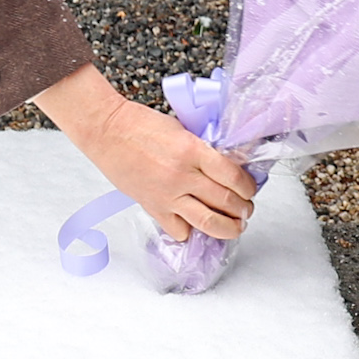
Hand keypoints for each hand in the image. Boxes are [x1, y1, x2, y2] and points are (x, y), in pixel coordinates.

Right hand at [34, 65, 255, 241]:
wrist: (108, 132)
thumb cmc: (143, 125)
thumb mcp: (183, 130)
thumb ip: (204, 151)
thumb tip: (227, 169)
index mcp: (193, 151)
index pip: (233, 176)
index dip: (248, 187)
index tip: (251, 189)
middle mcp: (182, 176)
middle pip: (225, 201)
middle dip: (243, 209)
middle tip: (247, 210)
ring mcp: (167, 195)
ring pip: (207, 222)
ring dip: (228, 228)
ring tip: (236, 227)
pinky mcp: (152, 207)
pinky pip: (178, 230)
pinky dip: (191, 232)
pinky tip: (197, 227)